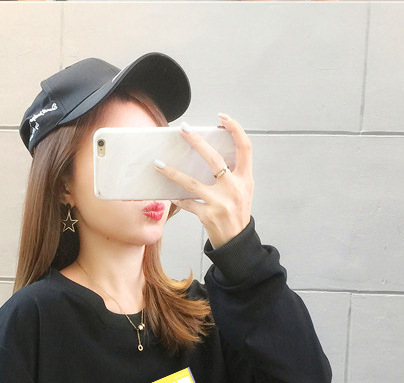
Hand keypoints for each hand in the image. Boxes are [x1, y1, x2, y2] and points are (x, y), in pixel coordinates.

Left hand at [154, 113, 253, 248]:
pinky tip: (169, 193)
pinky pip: (187, 203)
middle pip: (214, 159)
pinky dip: (177, 198)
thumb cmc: (237, 213)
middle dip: (197, 142)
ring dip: (173, 173)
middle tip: (184, 129)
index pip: (245, 148)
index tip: (222, 118)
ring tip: (159, 164)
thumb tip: (210, 154)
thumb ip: (232, 173)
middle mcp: (234, 188)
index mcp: (245, 179)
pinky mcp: (208, 215)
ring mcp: (220, 202)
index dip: (235, 130)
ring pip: (192, 183)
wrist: (237, 242)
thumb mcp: (243, 190)